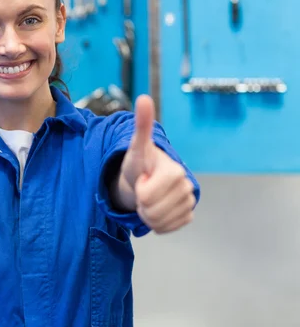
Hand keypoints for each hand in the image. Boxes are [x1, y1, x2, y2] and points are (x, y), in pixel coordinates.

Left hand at [119, 95, 195, 233]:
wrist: (146, 176)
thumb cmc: (140, 162)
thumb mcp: (136, 146)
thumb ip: (141, 125)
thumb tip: (143, 98)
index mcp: (175, 171)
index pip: (148, 195)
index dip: (139, 189)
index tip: (142, 178)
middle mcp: (187, 186)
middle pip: (152, 211)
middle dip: (142, 203)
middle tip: (143, 188)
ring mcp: (189, 202)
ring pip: (158, 222)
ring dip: (147, 214)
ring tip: (148, 197)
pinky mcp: (188, 215)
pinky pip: (167, 228)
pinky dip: (157, 223)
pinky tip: (156, 207)